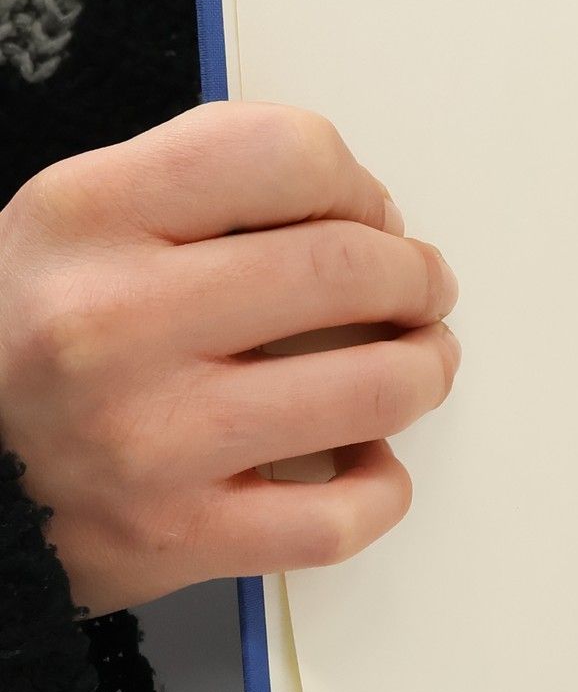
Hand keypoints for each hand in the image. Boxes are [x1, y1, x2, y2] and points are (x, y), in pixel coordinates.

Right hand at [0, 103, 459, 615]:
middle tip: (422, 291)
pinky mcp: (176, 537)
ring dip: (425, 372)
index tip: (368, 216)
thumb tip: (365, 214)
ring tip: (415, 365)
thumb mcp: (80, 221)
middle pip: (348, 269)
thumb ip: (208, 186)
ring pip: (374, 390)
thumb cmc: (35, 340)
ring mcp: (146, 439)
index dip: (358, 184)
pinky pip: (341, 517)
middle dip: (417, 279)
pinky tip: (366, 462)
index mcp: (87, 216)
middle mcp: (109, 322)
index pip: (285, 154)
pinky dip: (383, 488)